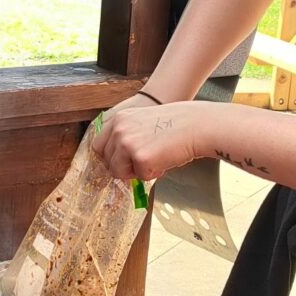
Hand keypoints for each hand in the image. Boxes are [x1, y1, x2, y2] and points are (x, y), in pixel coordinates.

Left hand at [94, 101, 215, 182]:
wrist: (197, 125)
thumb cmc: (176, 124)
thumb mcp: (143, 122)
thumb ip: (127, 136)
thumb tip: (118, 159)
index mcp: (119, 118)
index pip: (99, 144)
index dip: (111, 156)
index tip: (121, 160)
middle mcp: (119, 129)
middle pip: (106, 160)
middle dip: (122, 166)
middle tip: (142, 162)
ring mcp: (127, 143)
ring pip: (118, 172)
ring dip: (135, 171)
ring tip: (155, 159)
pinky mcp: (139, 158)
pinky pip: (139, 177)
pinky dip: (152, 173)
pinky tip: (164, 160)